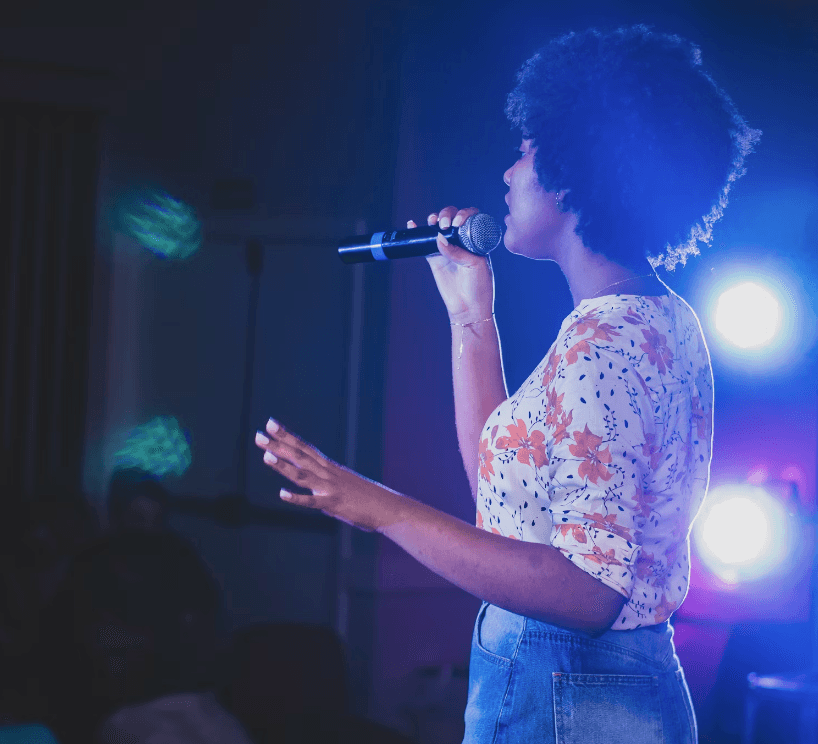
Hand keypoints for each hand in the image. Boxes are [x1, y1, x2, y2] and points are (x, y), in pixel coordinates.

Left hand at [254, 419, 405, 531]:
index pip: (305, 447)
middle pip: (300, 456)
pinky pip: (312, 502)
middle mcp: (329, 474)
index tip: (270, 424)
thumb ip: (328, 487)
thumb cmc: (369, 499)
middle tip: (259, 434)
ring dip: (283, 465)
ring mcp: (330, 488)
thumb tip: (316, 491)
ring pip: (302, 474)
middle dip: (279, 444)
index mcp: (331, 468)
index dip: (287, 436)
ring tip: (265, 455)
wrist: (391, 509)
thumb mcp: (346, 486)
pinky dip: (297, 498)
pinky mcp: (334, 504)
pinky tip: (281, 494)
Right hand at [409, 206, 495, 322]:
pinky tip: (413, 224)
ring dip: (434, 219)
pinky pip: (425, 243)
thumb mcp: (474, 265)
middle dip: (447, 215)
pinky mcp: (435, 258)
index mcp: (476, 240)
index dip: (463, 214)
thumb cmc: (479, 286)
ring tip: (432, 222)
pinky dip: (418, 232)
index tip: (457, 223)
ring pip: (438, 228)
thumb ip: (457, 251)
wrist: (468, 307)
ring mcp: (447, 249)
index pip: (470, 218)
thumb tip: (438, 237)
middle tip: (444, 225)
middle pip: (452, 218)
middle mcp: (462, 241)